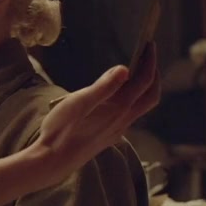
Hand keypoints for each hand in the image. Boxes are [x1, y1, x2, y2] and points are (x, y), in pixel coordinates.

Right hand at [32, 41, 159, 183]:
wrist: (53, 160)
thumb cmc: (61, 130)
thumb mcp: (78, 103)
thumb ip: (103, 86)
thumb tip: (124, 69)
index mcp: (118, 108)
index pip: (144, 80)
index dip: (149, 61)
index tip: (149, 44)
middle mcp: (123, 120)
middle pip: (151, 96)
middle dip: (153, 75)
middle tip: (147, 57)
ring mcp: (118, 130)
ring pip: (142, 107)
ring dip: (144, 88)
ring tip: (135, 73)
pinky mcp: (109, 136)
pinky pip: (130, 115)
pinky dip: (133, 100)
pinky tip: (117, 97)